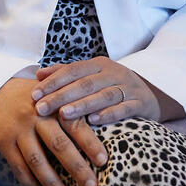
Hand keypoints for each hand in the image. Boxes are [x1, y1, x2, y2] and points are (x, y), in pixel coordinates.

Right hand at [0, 77, 107, 185]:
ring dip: (53, 184)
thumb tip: (106, 120)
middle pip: (57, 144)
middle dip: (76, 167)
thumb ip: (74, 105)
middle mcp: (35, 116)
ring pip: (37, 160)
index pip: (74, 123)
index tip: (104, 161)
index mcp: (53, 103)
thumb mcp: (54, 93)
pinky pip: (19, 169)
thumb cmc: (35, 97)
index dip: (89, 142)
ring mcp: (18, 130)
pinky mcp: (4, 142)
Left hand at [31, 57, 170, 126]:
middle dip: (61, 96)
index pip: (72, 70)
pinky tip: (94, 121)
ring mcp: (128, 87)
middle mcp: (113, 73)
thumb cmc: (111, 86)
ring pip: (103, 95)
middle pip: (84, 83)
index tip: (34, 95)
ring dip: (82, 105)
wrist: (151, 94)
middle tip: (41, 108)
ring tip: (64, 114)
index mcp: (98, 64)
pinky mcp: (141, 103)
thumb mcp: (91, 76)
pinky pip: (124, 108)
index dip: (52, 82)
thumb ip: (65, 73)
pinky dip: (109, 114)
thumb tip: (38, 73)